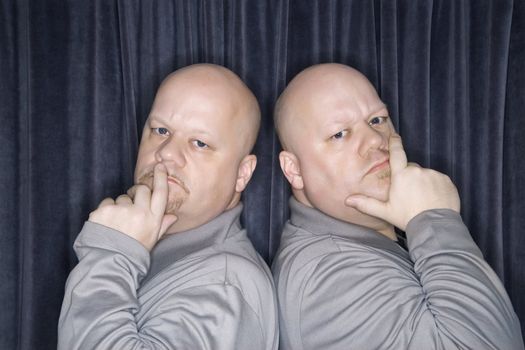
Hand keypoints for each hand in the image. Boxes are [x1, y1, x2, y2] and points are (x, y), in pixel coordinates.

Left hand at [88, 163, 177, 250]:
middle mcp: (139, 212)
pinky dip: (107, 210)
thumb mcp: (152, 240)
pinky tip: (107, 223)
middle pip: (142, 190)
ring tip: (118, 223)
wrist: (109, 263)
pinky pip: (107, 202)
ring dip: (120, 205)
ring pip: (123, 197)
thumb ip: (162, 225)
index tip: (160, 167)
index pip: (160, 193)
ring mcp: (120, 210)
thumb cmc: (132, 252)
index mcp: (153, 219)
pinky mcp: (103, 211)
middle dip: (138, 193)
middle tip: (132, 205)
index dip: (161, 178)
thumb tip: (173, 217)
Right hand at [345, 134, 459, 230]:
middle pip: (411, 168)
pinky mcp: (446, 180)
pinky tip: (433, 199)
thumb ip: (366, 204)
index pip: (397, 153)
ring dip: (422, 183)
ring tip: (422, 199)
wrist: (434, 226)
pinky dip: (435, 187)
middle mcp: (417, 171)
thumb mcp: (385, 211)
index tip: (395, 136)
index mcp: (401, 175)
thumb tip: (347, 200)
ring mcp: (433, 174)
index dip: (395, 143)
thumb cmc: (408, 218)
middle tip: (408, 194)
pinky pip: (438, 180)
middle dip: (409, 177)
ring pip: (425, 175)